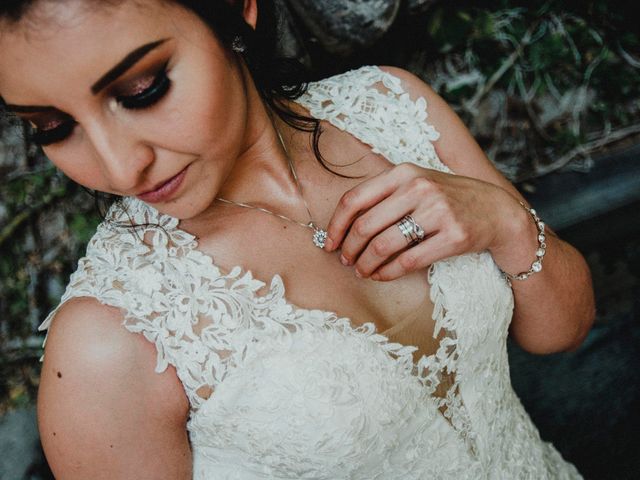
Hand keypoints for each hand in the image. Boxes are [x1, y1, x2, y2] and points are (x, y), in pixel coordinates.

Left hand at [324, 162, 528, 280]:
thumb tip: (343, 226)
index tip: (329, 243)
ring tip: (361, 271)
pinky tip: (380, 276)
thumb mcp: (416, 185)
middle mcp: (419, 188)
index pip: (355, 199)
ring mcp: (438, 212)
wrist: (497, 211)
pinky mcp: (453, 237)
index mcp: (403, 172)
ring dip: (366, 264)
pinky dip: (387, 273)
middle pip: (365, 225)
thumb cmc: (447, 199)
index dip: (336, 225)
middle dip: (349, 249)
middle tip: (346, 262)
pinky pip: (407, 261)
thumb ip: (383, 197)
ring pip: (384, 245)